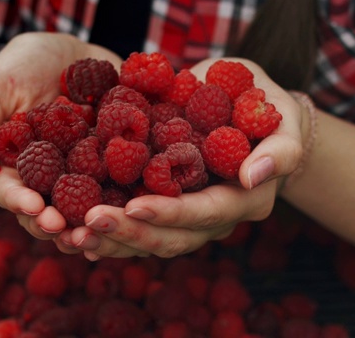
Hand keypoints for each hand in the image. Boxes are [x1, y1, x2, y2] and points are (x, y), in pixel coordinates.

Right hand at [0, 32, 121, 239]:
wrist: (69, 51)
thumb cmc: (21, 66)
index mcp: (18, 167)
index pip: (14, 193)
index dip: (22, 203)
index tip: (34, 208)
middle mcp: (53, 177)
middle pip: (53, 210)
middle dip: (61, 225)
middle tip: (71, 233)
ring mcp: (86, 171)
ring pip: (89, 206)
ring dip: (95, 223)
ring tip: (105, 228)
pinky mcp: (116, 160)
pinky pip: (125, 182)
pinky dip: (131, 197)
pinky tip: (140, 207)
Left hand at [64, 57, 308, 259]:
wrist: (257, 116)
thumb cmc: (269, 111)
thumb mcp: (284, 123)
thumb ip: (278, 151)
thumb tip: (252, 175)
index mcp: (244, 200)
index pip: (204, 213)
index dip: (169, 213)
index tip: (133, 206)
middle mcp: (216, 220)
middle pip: (171, 238)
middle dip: (129, 233)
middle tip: (87, 222)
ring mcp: (190, 219)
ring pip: (149, 241)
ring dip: (111, 240)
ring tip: (70, 234)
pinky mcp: (167, 208)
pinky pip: (137, 228)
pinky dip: (108, 232)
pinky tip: (73, 232)